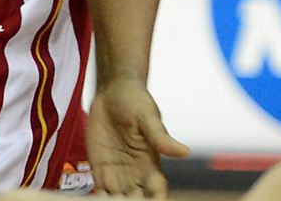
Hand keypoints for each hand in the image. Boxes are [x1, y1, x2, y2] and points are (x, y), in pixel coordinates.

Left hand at [87, 80, 187, 196]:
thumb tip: (184, 152)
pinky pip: (98, 191)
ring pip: (116, 200)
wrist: (112, 91)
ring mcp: (116, 173)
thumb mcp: (148, 117)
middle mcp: (135, 174)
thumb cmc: (135, 100)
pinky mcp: (99, 168)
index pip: (157, 193)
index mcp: (151, 165)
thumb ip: (160, 137)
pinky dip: (96, 200)